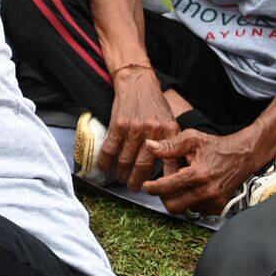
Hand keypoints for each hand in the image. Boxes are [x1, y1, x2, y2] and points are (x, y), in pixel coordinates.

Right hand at [98, 67, 179, 189]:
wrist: (138, 83)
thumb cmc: (154, 104)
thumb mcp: (170, 121)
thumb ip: (170, 143)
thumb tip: (170, 168)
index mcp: (169, 132)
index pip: (170, 163)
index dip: (165, 182)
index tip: (161, 193)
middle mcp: (152, 131)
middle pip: (143, 165)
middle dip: (137, 181)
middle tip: (134, 188)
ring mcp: (134, 128)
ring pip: (125, 160)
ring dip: (121, 173)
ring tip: (121, 179)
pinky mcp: (118, 124)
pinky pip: (110, 148)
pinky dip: (105, 161)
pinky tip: (104, 168)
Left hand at [142, 130, 259, 213]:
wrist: (243, 156)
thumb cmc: (215, 145)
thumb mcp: (192, 139)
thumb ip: (170, 145)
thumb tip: (149, 146)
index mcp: (198, 174)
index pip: (167, 188)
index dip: (152, 188)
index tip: (146, 186)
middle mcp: (207, 191)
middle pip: (173, 206)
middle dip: (164, 197)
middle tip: (163, 186)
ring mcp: (215, 201)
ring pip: (185, 209)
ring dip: (179, 198)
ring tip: (182, 183)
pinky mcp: (220, 207)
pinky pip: (197, 210)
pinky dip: (191, 201)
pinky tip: (193, 188)